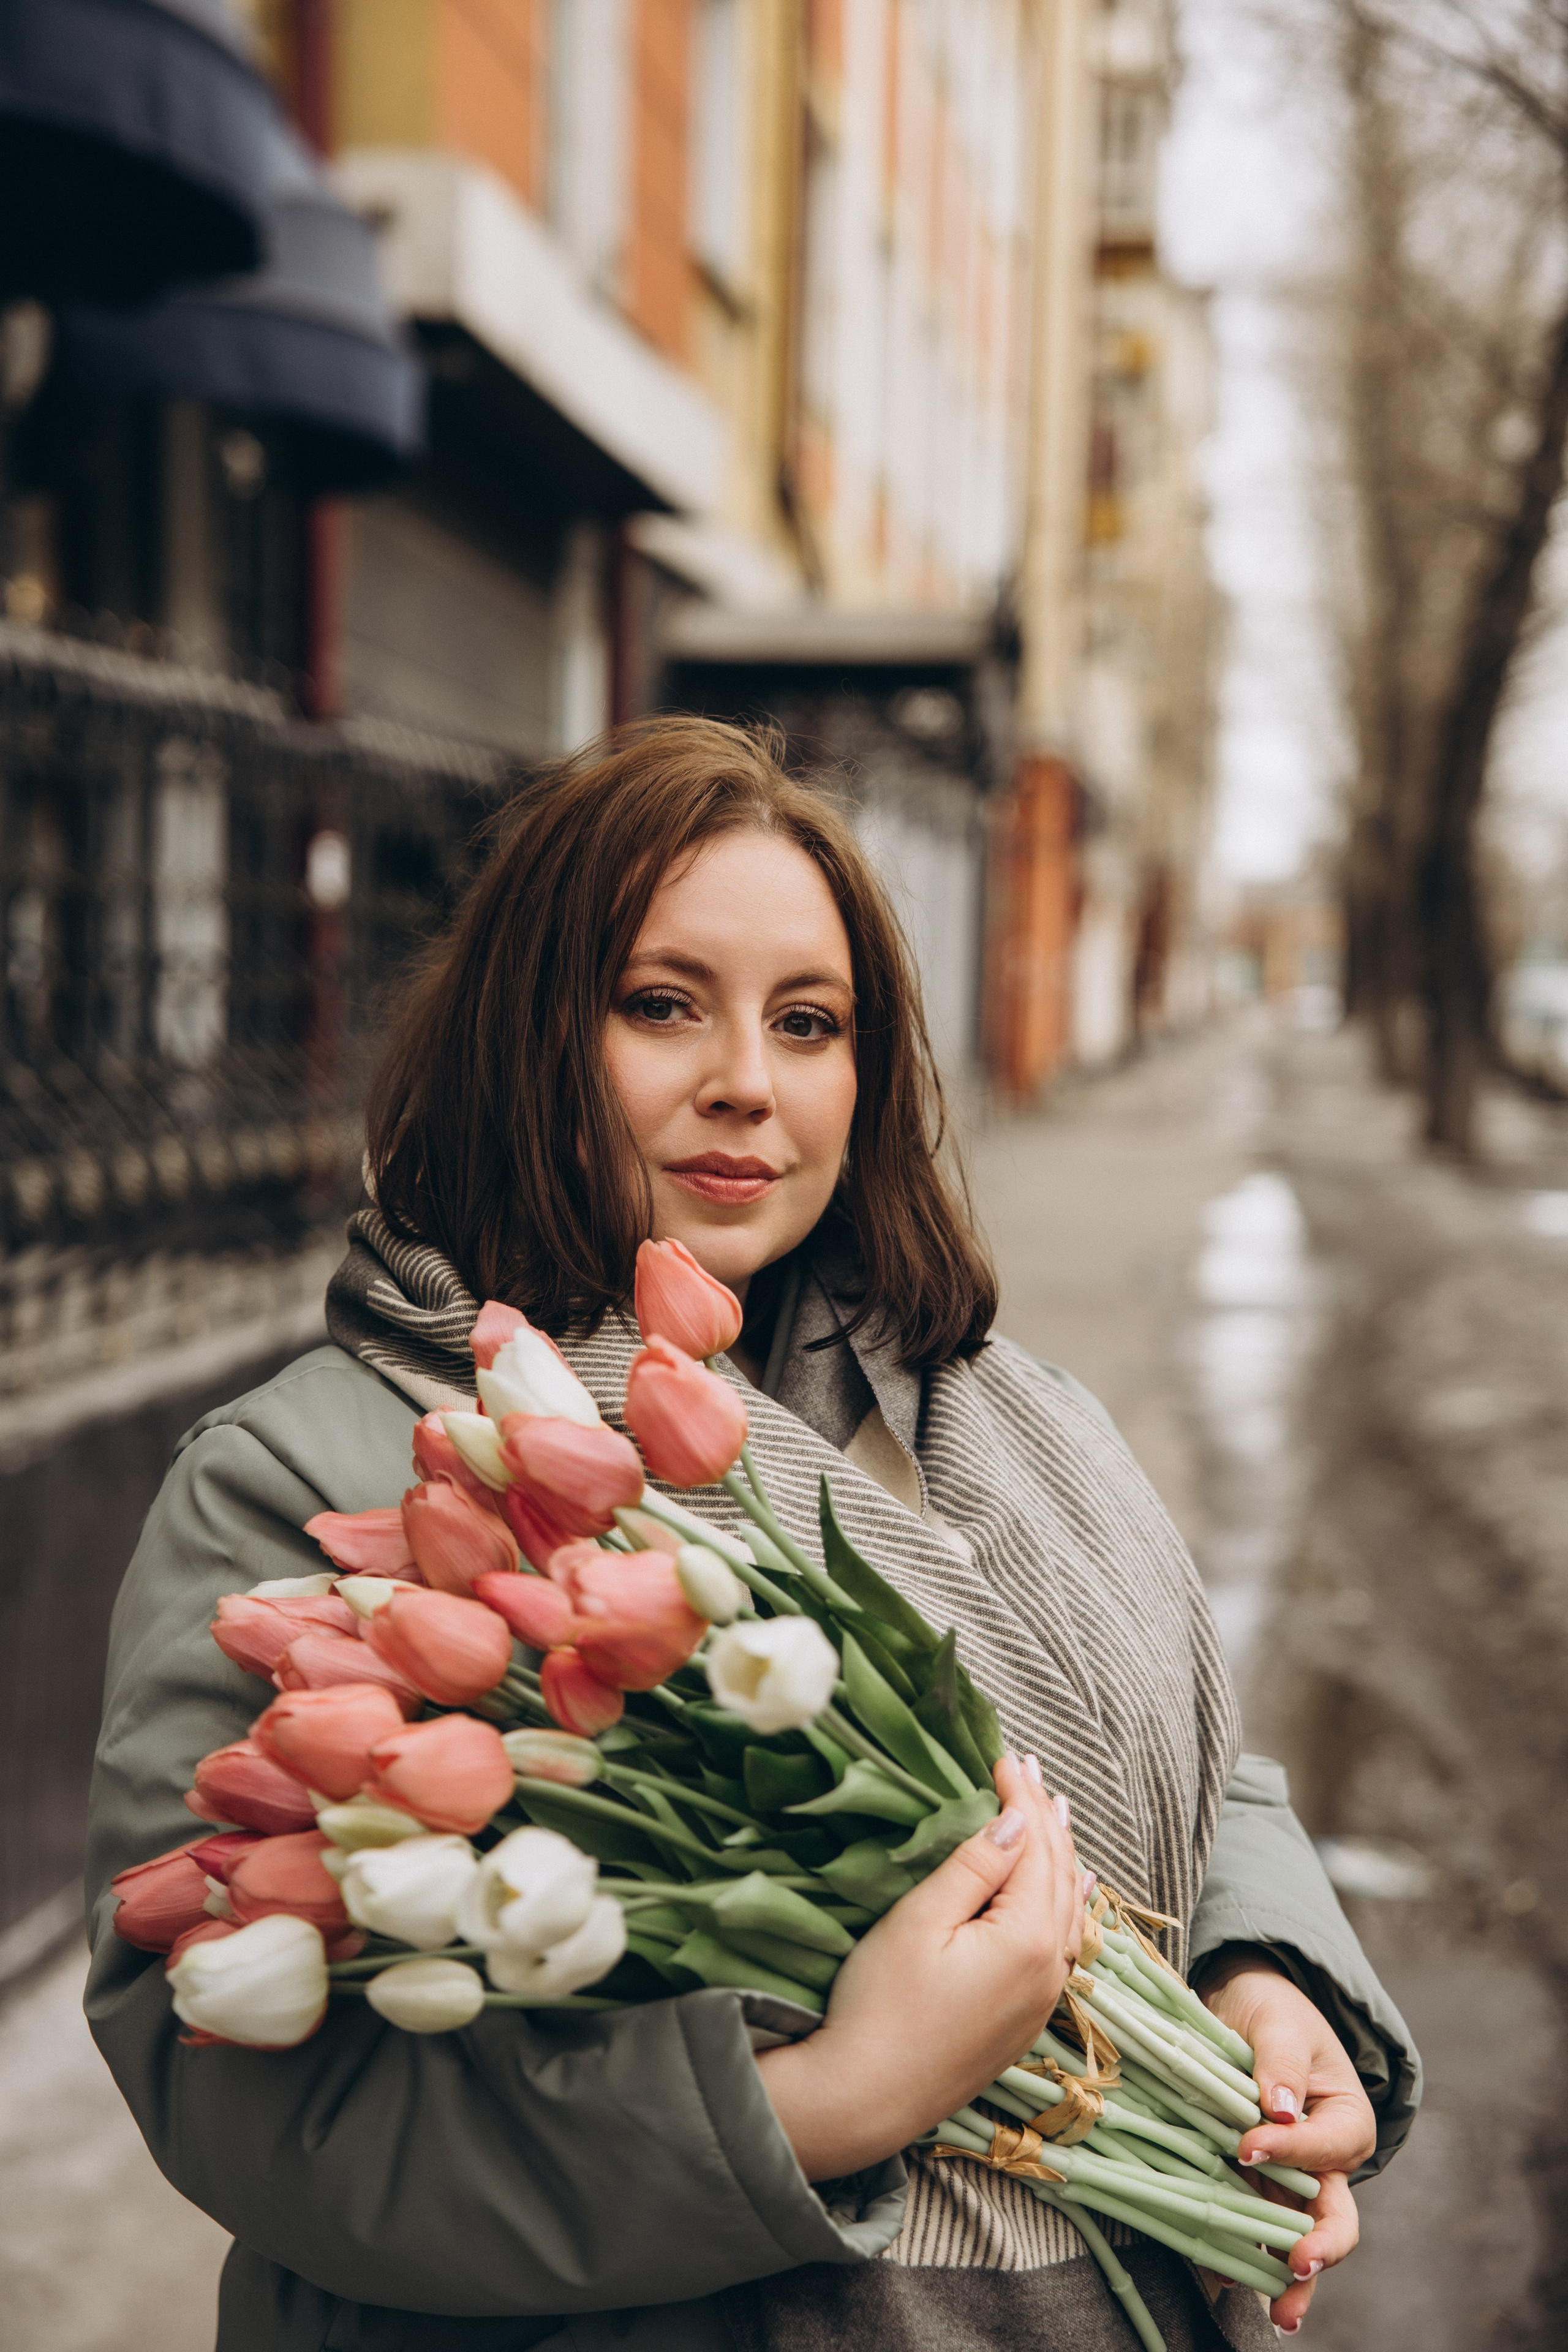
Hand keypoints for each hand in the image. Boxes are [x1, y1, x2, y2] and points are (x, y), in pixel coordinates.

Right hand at [757, 1754, 1081, 2179]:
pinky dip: (1069, 1908)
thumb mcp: (921, 1919)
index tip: (1007, 1756)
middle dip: (1046, 1820)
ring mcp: (1041, 2001)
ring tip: (1056, 1816)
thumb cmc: (882, 2003)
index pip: (1035, 1848)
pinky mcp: (1024, 2023)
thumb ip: (975, 1866)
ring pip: (1068, 1911)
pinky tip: (1074, 1893)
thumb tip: (1018, 1821)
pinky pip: (1065, 1948)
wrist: (867, 2097)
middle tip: (1031, 1771)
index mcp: (1028, 1939)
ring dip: (1061, 1860)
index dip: (1021, 1798)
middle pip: (1059, 1876)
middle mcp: (1049, 1970)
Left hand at [1195, 1947, 1376, 2333]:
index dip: (1290, 2151)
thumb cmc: (1275, 2012)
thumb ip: (1281, 2062)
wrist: (1246, 2011)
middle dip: (1320, 2250)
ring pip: (1294, 2237)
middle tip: (1298, 2267)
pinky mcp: (1252, 2187)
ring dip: (1285, 2277)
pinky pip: (1248, 2224)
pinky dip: (1236, 2251)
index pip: (1325, 2146)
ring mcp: (1288, 2182)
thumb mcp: (1281, 2022)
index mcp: (1346, 2121)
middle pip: (1334, 2217)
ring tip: (1275, 2314)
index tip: (1247, 2146)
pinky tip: (1219, 2274)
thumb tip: (1281, 2109)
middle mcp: (1325, 2163)